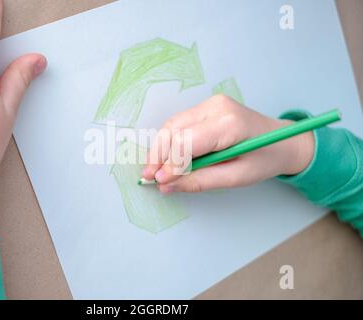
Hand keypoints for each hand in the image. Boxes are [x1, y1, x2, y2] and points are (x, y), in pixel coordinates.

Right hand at [142, 95, 314, 193]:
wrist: (284, 140)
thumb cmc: (265, 160)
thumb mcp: (236, 177)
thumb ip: (200, 180)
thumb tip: (166, 185)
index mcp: (229, 124)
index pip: (186, 142)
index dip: (169, 163)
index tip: (159, 183)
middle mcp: (217, 107)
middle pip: (173, 129)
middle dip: (158, 155)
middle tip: (148, 178)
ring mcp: (211, 103)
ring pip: (172, 124)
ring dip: (160, 148)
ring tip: (154, 170)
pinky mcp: (207, 106)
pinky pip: (180, 123)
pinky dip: (170, 141)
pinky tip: (167, 158)